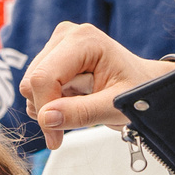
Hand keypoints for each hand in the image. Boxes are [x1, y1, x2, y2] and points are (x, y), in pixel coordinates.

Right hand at [19, 21, 174, 148]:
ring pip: (30, 85)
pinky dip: (50, 101)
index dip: (45, 111)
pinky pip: (35, 86)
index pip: (44, 78)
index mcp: (83, 40)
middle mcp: (67, 35)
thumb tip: (46, 118)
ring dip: (49, 106)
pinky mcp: (53, 55)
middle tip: (73, 123)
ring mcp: (58, 43)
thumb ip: (81, 112)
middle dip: (47, 110)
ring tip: (81, 105)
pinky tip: (74, 99)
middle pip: (32, 81)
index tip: (56, 139)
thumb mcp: (115, 106)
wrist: (144, 83)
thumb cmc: (138, 90)